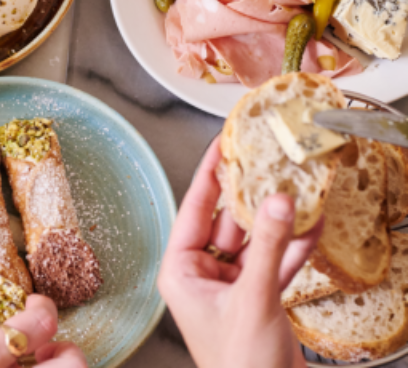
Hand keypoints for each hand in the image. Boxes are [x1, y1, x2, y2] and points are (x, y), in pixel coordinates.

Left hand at [157, 138, 323, 367]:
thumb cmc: (241, 366)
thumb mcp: (255, 297)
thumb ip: (270, 247)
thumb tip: (280, 201)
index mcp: (180, 270)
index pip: (193, 210)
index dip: (209, 176)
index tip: (221, 146)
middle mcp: (200, 275)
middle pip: (226, 222)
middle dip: (251, 197)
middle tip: (266, 163)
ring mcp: (228, 286)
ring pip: (253, 241)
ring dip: (276, 221)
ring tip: (295, 189)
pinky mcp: (255, 298)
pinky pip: (271, 262)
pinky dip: (290, 247)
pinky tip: (310, 225)